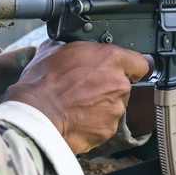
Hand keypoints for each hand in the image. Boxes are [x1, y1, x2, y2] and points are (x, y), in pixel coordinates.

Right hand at [3, 40, 149, 154]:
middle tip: (85, 87)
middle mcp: (119, 84)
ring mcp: (115, 109)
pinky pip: (104, 124)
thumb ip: (74, 46)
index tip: (124, 69)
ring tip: (77, 104)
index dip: (131, 66)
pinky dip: (94, 123)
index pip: (140, 61)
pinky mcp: (107, 130)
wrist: (36, 114)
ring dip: (100, 105)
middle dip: (108, 86)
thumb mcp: (54, 49)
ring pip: (114, 105)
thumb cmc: (43, 82)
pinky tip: (76, 117)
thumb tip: (71, 44)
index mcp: (111, 59)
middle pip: (123, 85)